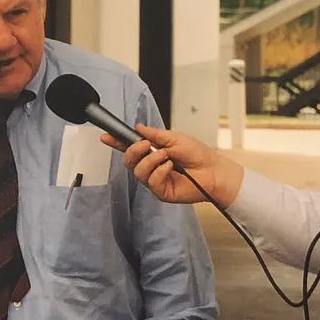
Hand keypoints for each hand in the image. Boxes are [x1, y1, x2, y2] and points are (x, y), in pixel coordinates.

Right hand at [100, 124, 243, 206]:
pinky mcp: (161, 192)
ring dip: (151, 160)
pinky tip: (171, 167)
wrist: (213, 170)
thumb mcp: (175, 138)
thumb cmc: (198, 154)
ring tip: (166, 156)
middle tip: (146, 145)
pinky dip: (160, 171)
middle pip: (128, 161)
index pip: (130, 147)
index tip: (105, 136)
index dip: (116, 142)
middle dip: (133, 151)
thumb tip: (138, 128)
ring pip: (137, 171)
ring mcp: (155, 180)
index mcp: (153, 152)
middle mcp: (151, 167)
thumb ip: (155, 134)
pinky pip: (151, 181)